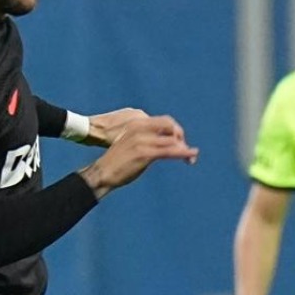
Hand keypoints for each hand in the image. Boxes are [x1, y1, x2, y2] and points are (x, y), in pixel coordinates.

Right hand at [79, 114, 197, 196]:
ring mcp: (143, 141)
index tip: (181, 143)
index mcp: (137, 124)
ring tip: (192, 158)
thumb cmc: (116, 163)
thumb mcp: (130, 144)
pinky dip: (183, 153)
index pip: (165, 121)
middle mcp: (140, 129)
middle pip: (171, 127)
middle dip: (181, 138)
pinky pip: (169, 151)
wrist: (103, 173)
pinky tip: (191, 156)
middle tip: (187, 151)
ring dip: (184, 149)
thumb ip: (145, 140)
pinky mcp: (145, 154)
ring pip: (172, 141)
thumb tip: (161, 145)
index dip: (176, 131)